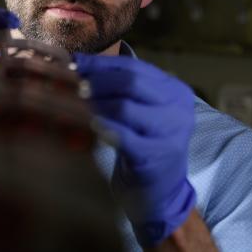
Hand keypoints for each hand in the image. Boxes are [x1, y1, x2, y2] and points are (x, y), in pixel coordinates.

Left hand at [74, 54, 196, 246]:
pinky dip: (102, 128)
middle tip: (73, 85)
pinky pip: (124, 137)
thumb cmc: (142, 142)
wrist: (162, 189)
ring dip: (95, 104)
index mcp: (174, 90)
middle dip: (96, 82)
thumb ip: (117, 87)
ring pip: (125, 107)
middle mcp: (178, 108)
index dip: (100, 63)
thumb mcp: (137, 110)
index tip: (74, 62)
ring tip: (75, 104)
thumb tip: (76, 62)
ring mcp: (170, 133)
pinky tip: (88, 125)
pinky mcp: (156, 157)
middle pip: (130, 82)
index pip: (133, 66)